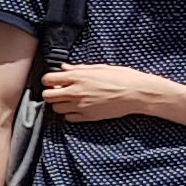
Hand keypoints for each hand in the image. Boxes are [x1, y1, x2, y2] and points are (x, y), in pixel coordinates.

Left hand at [38, 64, 174, 123]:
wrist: (137, 93)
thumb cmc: (122, 77)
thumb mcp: (99, 68)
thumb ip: (78, 69)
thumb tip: (64, 68)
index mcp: (78, 77)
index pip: (48, 79)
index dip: (49, 80)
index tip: (53, 81)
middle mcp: (76, 92)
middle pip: (48, 96)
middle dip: (50, 93)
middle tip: (59, 91)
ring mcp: (81, 105)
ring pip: (56, 108)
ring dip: (60, 104)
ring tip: (70, 99)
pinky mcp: (88, 116)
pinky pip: (68, 118)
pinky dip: (70, 114)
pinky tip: (78, 108)